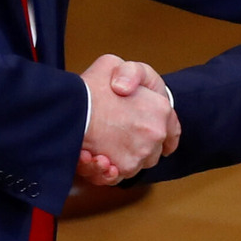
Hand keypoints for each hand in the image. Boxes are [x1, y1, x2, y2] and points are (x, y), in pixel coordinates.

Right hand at [77, 55, 178, 183]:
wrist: (68, 109)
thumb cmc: (90, 86)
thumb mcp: (113, 64)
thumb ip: (130, 74)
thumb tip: (127, 89)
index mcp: (161, 108)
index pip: (172, 128)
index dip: (166, 133)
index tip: (160, 139)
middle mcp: (156, 133)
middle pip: (153, 149)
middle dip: (138, 144)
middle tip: (115, 136)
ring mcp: (141, 153)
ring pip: (135, 164)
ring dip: (119, 158)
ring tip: (98, 149)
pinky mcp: (122, 169)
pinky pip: (118, 175)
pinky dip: (107, 171)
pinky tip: (95, 159)